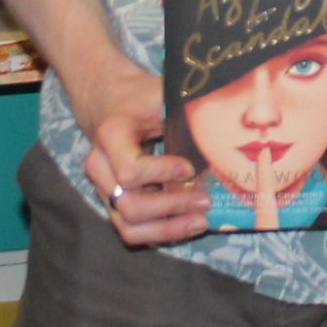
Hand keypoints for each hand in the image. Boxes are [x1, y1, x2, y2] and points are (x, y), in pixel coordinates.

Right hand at [70, 54, 208, 247]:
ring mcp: (103, 189)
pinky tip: (187, 224)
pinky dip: (161, 232)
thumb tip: (227, 132)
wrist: (110, 103)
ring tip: (200, 221)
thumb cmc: (141, 99)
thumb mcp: (160, 94)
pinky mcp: (112, 203)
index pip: (131, 170)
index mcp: (111, 136)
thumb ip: (184, 113)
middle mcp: (100, 167)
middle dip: (171, 207)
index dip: (162, 173)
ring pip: (128, 226)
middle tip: (205, 201)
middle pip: (129, 205)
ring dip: (167, 229)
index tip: (191, 167)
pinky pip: (132, 230)